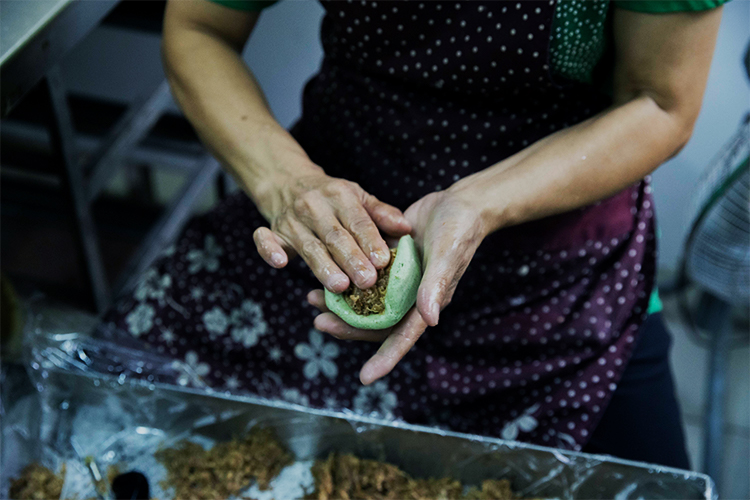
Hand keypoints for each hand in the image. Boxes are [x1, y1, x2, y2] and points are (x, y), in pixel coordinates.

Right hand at [252, 171, 411, 292]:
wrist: (287, 181)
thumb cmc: (332, 198)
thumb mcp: (359, 197)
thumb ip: (382, 213)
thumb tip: (406, 228)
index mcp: (340, 196)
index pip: (358, 221)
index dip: (370, 241)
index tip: (384, 261)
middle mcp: (314, 207)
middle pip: (335, 237)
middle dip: (351, 259)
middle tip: (367, 281)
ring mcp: (291, 221)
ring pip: (309, 246)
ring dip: (323, 266)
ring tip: (340, 286)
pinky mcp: (272, 233)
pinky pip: (266, 241)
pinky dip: (269, 250)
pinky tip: (279, 263)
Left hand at [308, 188, 487, 383]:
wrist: (459, 204)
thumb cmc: (460, 231)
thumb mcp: (447, 256)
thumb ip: (436, 286)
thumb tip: (430, 320)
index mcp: (426, 304)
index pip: (403, 338)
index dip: (385, 359)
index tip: (365, 378)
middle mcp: (410, 297)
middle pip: (375, 323)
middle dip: (347, 327)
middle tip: (320, 323)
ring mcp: (398, 281)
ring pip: (365, 301)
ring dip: (340, 303)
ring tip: (313, 299)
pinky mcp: (389, 263)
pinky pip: (364, 277)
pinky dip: (345, 278)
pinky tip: (323, 274)